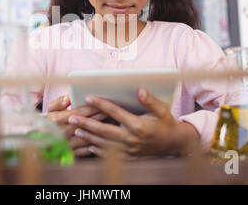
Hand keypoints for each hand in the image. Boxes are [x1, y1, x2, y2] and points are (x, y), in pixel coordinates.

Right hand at [45, 95, 107, 156]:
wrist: (41, 143)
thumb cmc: (48, 122)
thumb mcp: (50, 109)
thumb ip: (59, 102)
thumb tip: (69, 98)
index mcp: (58, 120)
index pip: (80, 112)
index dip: (93, 107)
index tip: (104, 102)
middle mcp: (63, 132)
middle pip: (87, 124)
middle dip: (101, 116)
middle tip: (113, 111)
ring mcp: (68, 145)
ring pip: (89, 137)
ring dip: (102, 130)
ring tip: (113, 124)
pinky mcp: (72, 154)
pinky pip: (88, 150)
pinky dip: (98, 144)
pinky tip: (107, 138)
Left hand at [67, 88, 199, 157]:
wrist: (176, 146)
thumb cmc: (168, 125)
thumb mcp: (163, 110)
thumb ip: (150, 101)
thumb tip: (139, 90)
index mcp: (138, 125)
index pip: (114, 112)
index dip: (100, 104)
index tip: (88, 98)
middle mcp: (132, 139)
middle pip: (104, 130)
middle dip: (86, 124)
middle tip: (72, 118)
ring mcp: (129, 150)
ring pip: (104, 144)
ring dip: (89, 137)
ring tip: (76, 131)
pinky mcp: (130, 158)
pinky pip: (110, 156)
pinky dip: (98, 151)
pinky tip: (89, 145)